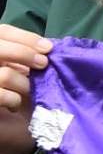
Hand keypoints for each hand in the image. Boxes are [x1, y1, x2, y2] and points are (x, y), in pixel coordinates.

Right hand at [0, 25, 51, 153]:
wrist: (3, 122)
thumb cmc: (12, 90)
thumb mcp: (19, 69)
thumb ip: (27, 56)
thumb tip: (48, 48)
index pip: (3, 31)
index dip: (26, 37)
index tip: (48, 48)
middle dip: (24, 53)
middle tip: (43, 64)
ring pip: (4, 75)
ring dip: (23, 83)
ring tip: (27, 90)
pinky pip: (1, 95)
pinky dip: (13, 100)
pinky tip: (15, 105)